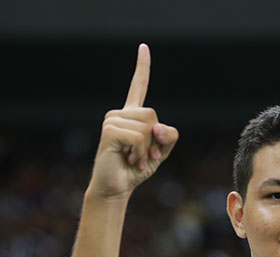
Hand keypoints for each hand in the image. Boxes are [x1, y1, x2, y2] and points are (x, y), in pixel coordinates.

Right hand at [88, 43, 178, 199]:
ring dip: (147, 150)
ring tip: (135, 159)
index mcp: (132, 115)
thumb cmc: (137, 169)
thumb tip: (158, 126)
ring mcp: (112, 120)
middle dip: (156, 140)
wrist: (116, 187)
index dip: (142, 67)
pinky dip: (141, 152)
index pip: (138, 86)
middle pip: (153, 115)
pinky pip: (139, 137)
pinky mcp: (110, 130)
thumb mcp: (162, 152)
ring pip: (147, 127)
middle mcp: (120, 113)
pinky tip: (131, 160)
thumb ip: (169, 136)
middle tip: (145, 156)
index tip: (144, 46)